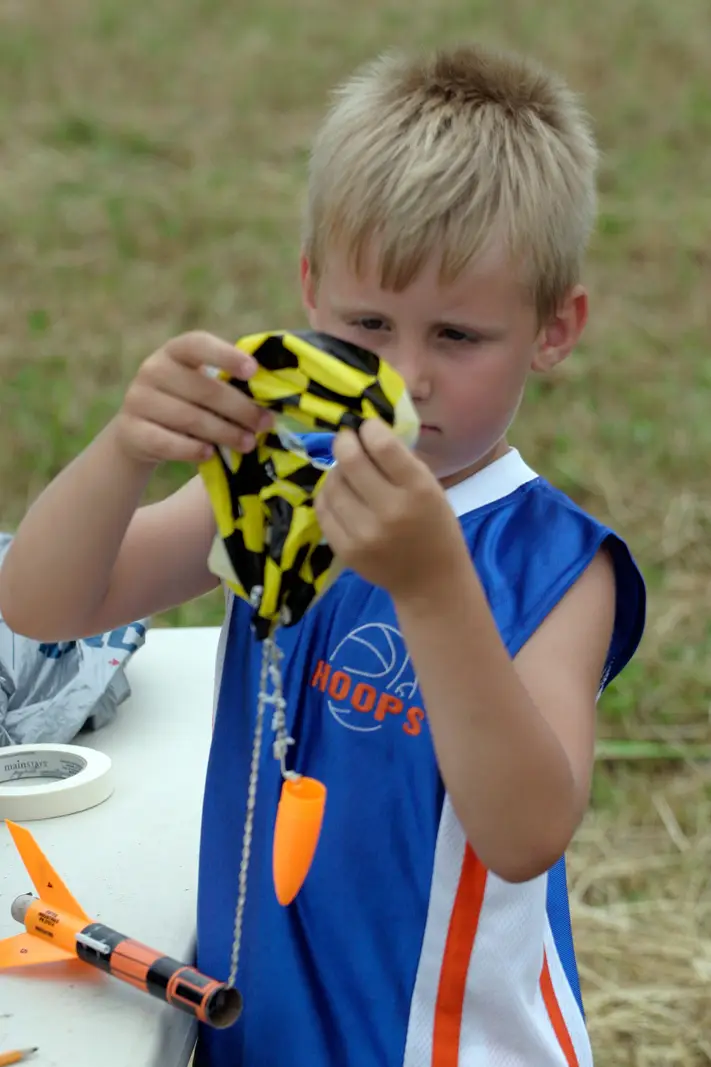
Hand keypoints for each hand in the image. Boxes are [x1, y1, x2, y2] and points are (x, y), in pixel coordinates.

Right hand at [115, 331, 273, 465]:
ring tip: (247, 443)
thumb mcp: (201, 386)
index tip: (253, 370)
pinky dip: (190, 449)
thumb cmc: (186, 404)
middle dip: (239, 408)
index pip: (198, 345)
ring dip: (223, 432)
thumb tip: (271, 400)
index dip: (226, 356)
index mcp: (175, 352)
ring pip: (188, 418)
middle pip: (202, 389)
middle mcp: (152, 370)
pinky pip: (166, 442)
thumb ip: (228, 384)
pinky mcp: (130, 431)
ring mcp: (138, 400)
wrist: (140, 433)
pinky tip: (210, 454)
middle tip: (264, 424)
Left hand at [315, 420, 467, 600]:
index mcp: (418, 491)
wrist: (430, 581)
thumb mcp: (431, 488)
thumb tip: (366, 430)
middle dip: (345, 441)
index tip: (367, 427)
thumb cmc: (434, 527)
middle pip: (351, 461)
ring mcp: (364, 534)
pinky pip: (324, 509)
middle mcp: (390, 511)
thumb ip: (401, 460)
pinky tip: (340, 493)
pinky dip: (328, 495)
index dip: (369, 429)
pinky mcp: (346, 550)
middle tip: (347, 439)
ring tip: (346, 470)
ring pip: (333, 483)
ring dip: (336, 469)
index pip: (383, 446)